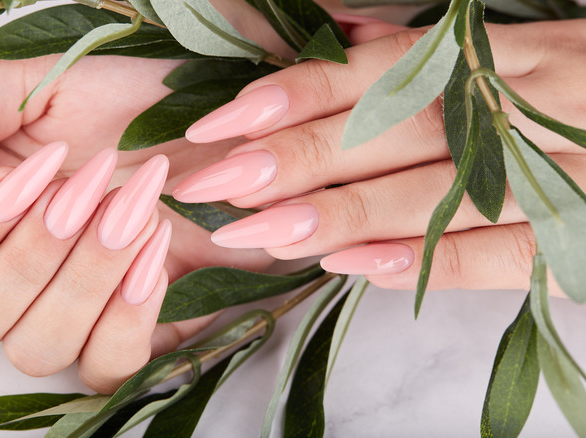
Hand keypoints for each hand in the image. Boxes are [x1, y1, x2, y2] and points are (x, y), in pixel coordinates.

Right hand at [0, 54, 271, 393]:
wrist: (219, 122)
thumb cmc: (126, 98)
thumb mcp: (32, 85)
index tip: (35, 175)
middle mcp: (8, 274)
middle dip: (35, 253)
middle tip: (94, 186)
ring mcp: (67, 312)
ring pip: (35, 349)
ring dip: (85, 279)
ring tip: (137, 211)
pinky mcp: (127, 334)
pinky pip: (105, 369)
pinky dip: (128, 319)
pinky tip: (156, 257)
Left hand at [172, 19, 585, 295]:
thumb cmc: (570, 88)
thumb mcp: (508, 51)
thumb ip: (421, 49)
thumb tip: (335, 31)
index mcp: (497, 55)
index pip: (380, 70)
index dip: (295, 93)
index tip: (220, 124)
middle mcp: (519, 108)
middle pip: (391, 130)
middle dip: (295, 156)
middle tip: (214, 184)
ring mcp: (554, 172)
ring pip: (433, 194)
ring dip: (340, 214)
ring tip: (259, 231)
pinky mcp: (579, 236)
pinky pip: (499, 254)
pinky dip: (426, 262)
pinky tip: (354, 269)